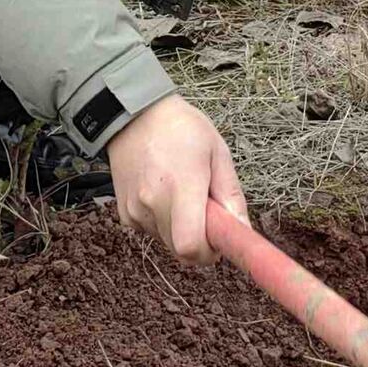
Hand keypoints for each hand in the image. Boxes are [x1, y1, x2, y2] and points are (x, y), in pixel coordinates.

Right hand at [106, 95, 244, 263]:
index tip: (219, 239)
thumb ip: (231, 195)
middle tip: (205, 210)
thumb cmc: (180, 128)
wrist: (134, 115)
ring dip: (181, 230)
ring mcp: (135, 209)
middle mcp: (153, 202)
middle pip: (181, 250)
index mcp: (181, 186)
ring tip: (182, 195)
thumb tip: (243, 230)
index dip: (209, 252)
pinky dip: (163, 223)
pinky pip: (151, 232)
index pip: (191, 246)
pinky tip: (163, 195)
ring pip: (167, 242)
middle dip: (199, 240)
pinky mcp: (124, 213)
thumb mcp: (217, 152)